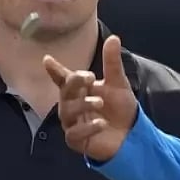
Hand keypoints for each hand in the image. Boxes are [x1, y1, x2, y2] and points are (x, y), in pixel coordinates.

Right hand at [43, 35, 137, 162]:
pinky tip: (102, 123)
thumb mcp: (118, 84)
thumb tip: (113, 38)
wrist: (132, 134)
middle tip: (90, 77)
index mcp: (80, 90)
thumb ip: (112, 63)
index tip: (48, 60)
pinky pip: (74, 134)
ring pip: (67, 112)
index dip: (55, 70)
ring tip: (100, 102)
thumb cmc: (120, 109)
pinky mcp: (77, 141)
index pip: (64, 79)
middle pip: (65, 92)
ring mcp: (73, 123)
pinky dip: (87, 128)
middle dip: (74, 83)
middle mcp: (72, 105)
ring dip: (82, 105)